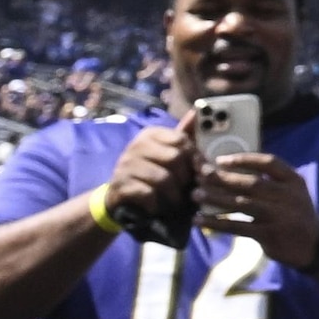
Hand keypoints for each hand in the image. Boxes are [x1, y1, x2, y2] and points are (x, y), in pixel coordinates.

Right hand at [101, 122, 197, 237]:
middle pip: (175, 158)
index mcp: (150, 134)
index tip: (198, 169)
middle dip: (185, 177)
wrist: (121, 196)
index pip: (181, 140)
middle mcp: (135, 146)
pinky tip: (157, 205)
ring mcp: (125, 165)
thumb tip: (196, 113)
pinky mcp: (120, 184)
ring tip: (175, 199)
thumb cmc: (153, 172)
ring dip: (174, 193)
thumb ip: (183, 136)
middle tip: (187, 187)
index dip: (195, 157)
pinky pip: (148, 193)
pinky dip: (157, 203)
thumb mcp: (168, 153)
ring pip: (163, 178)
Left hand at [195, 156, 318, 275]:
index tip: (221, 160)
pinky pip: (237, 226)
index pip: (269, 163)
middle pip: (251, 183)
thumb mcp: (293, 193)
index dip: (244, 159)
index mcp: (294, 181)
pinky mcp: (269, 234)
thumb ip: (271, 182)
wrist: (315, 245)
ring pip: (242, 203)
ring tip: (195, 195)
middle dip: (223, 178)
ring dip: (216, 198)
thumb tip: (231, 171)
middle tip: (200, 175)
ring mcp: (279, 216)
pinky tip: (199, 220)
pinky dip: (216, 223)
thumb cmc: (295, 214)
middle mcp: (288, 196)